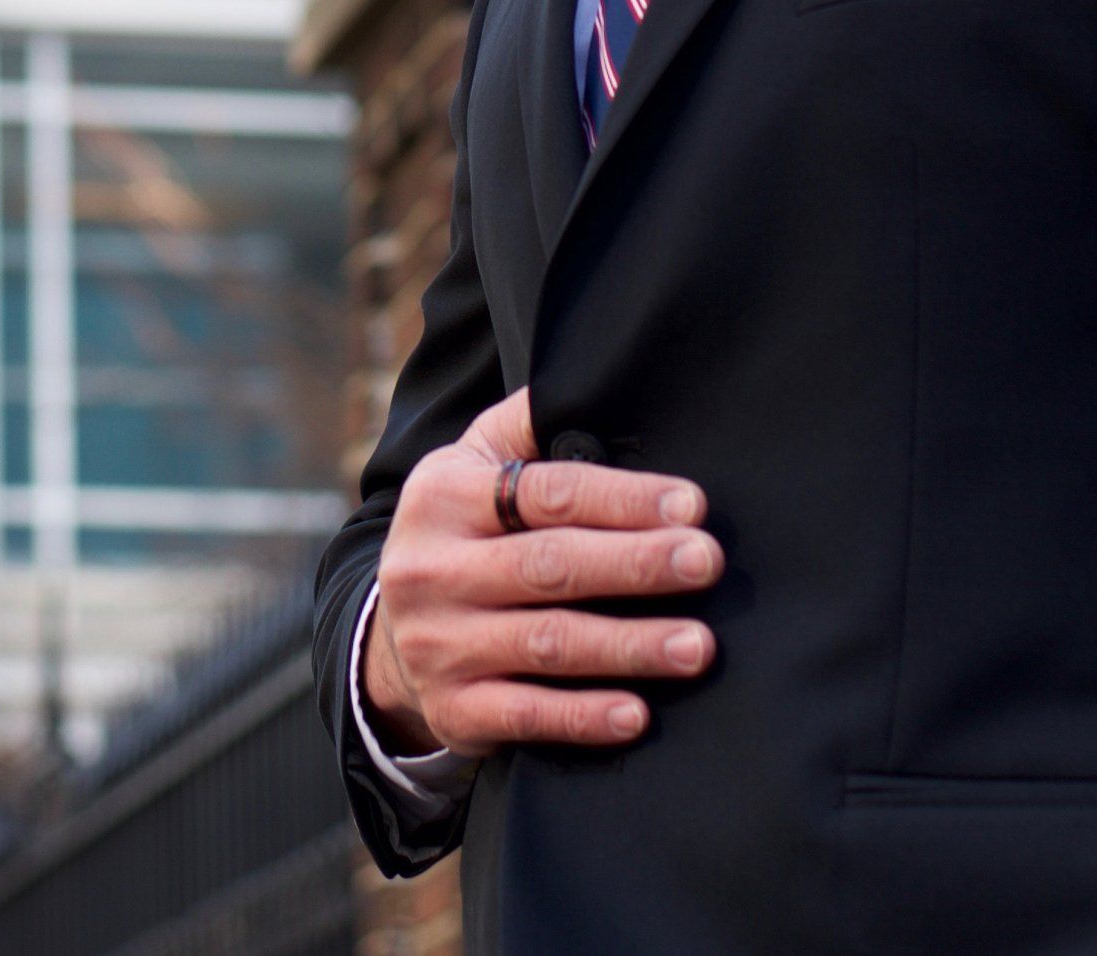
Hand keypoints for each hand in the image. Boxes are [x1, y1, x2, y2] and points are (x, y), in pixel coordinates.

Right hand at [362, 386, 722, 757]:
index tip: (692, 505)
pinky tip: (638, 713)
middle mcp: (432, 570)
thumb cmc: (465, 530)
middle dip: (636, 564)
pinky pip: (527, 716)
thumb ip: (529, 425)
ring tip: (698, 645)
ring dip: (628, 645)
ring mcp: (440, 645)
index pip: (545, 493)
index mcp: (444, 496)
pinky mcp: (456, 710)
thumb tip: (596, 377)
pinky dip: (584, 717)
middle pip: (549, 566)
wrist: (390, 636)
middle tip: (706, 563)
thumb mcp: (473, 463)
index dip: (622, 498)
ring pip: (546, 645)